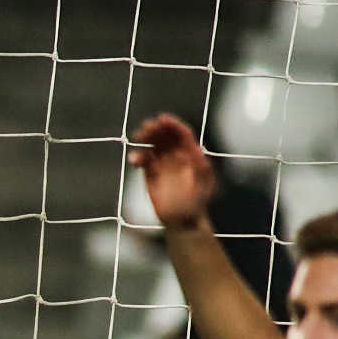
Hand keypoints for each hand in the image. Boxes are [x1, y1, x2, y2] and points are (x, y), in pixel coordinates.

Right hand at [127, 113, 215, 234]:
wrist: (183, 219)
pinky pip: (143, 159)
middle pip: (166, 136)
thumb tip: (194, 150)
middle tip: (147, 126)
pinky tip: (134, 159)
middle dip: (156, 128)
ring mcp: (163, 163)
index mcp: (192, 153)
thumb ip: (199, 164)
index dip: (172, 124)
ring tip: (138, 136)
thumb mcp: (203, 181)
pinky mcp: (151, 173)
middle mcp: (177, 155)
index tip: (162, 119)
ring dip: (146, 137)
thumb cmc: (197, 201)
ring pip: (153, 144)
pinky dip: (138, 156)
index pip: (182, 133)